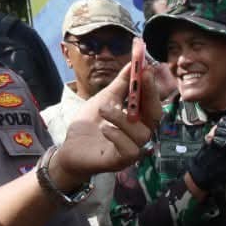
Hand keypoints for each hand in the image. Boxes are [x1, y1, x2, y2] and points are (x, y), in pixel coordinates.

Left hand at [56, 69, 160, 188]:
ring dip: (121, 117)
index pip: (152, 103)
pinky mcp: (121, 162)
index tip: (146, 68)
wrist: (69, 148)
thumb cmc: (90, 126)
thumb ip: (121, 85)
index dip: (151, 86)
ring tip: (103, 110)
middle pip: (155, 117)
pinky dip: (117, 136)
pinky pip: (130, 150)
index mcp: (138, 120)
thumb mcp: (105, 99)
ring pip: (141, 133)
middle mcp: (139, 134)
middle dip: (149, 95)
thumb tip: (133, 64)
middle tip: (140, 78)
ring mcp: (131, 149)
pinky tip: (104, 129)